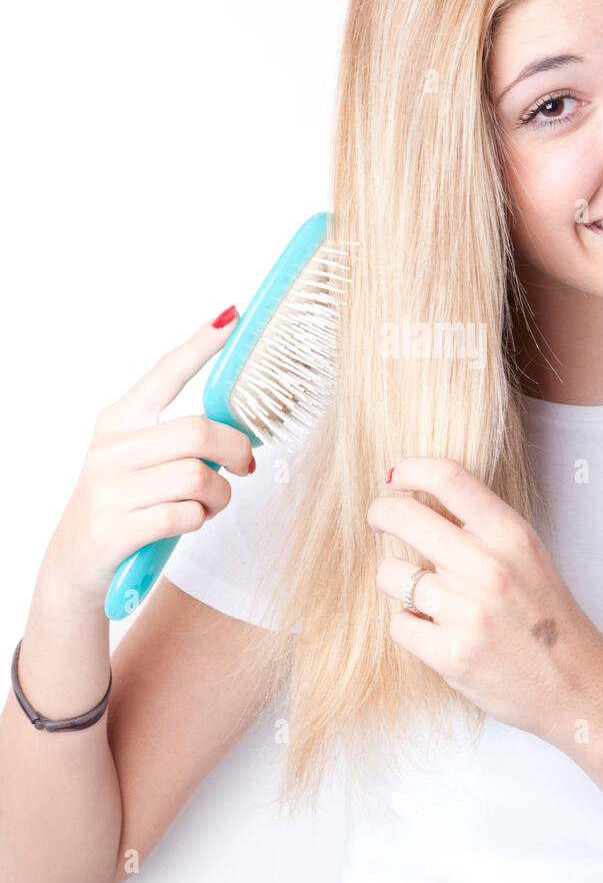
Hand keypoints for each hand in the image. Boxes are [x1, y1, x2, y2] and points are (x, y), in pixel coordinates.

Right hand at [38, 310, 255, 612]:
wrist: (77, 564)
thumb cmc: (124, 505)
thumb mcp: (138, 460)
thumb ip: (178, 439)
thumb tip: (240, 433)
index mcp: (119, 420)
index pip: (165, 372)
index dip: (201, 345)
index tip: (231, 317)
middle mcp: (111, 448)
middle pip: (198, 431)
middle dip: (235, 451)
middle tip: (245, 467)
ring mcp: (110, 489)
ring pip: (197, 476)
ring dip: (220, 496)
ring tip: (211, 504)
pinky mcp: (115, 529)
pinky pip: (184, 515)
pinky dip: (199, 521)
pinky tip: (188, 523)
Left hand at [367, 456, 602, 746]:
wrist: (577, 686)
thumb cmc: (546, 617)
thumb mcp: (527, 556)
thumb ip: (483, 528)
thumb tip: (421, 498)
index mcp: (511, 536)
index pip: (448, 478)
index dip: (411, 469)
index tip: (395, 476)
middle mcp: (489, 568)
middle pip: (405, 516)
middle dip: (381, 513)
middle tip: (379, 519)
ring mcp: (469, 613)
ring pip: (392, 574)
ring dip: (396, 580)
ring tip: (420, 593)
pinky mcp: (452, 655)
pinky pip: (399, 623)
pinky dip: (409, 625)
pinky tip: (431, 629)